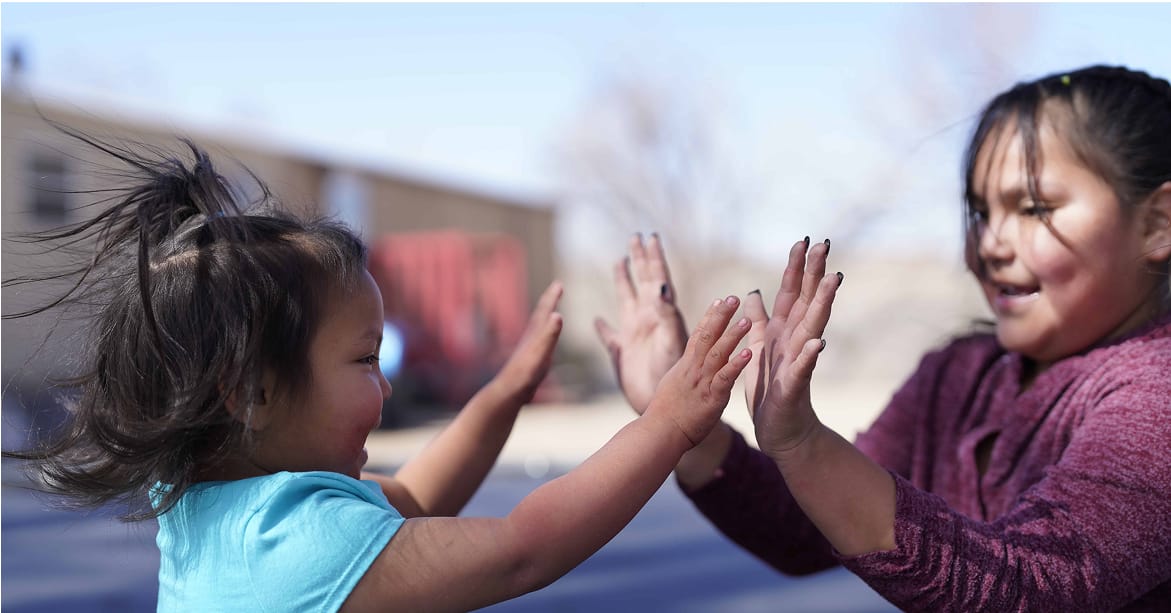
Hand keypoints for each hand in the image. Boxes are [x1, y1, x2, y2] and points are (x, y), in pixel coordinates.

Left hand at [493, 281, 563, 403]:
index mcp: (535, 334)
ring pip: (539, 327)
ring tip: (551, 310)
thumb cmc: (524, 374)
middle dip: (550, 300)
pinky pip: (540, 340)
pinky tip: (544, 340)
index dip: (553, 297)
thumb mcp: (540, 353)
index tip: (559, 283)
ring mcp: (530, 348)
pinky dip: (544, 334)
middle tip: (557, 287)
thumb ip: (548, 335)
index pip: (546, 310)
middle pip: (541, 314)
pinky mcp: (530, 359)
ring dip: (546, 316)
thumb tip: (557, 314)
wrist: (508, 392)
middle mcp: (531, 337)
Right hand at [595, 233, 688, 413]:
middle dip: (639, 259)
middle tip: (636, 237)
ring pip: (626, 300)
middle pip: (642, 282)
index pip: (657, 278)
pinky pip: (610, 336)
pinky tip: (598, 321)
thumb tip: (660, 285)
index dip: (654, 257)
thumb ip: (665, 314)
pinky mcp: (622, 353)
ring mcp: (634, 335)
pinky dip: (603, 328)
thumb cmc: (671, 375)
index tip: (650, 236)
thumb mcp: (670, 340)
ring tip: (619, 262)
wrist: (664, 406)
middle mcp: (647, 320)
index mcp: (660, 314)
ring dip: (623, 281)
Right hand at [645, 296, 751, 446]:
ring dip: (733, 335)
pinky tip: (749, 354)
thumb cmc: (664, 414)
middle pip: (708, 336)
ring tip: (748, 320)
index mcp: (685, 365)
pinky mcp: (711, 398)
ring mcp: (702, 382)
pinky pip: (725, 378)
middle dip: (721, 315)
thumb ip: (683, 373)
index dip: (710, 316)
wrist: (659, 433)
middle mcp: (693, 369)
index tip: (720, 300)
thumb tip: (687, 366)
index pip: (698, 335)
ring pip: (718, 353)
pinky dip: (736, 365)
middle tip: (734, 298)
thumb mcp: (672, 386)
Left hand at [748, 238, 840, 457]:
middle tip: (825, 245)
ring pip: (812, 327)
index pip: (791, 292)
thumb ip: (759, 320)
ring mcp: (798, 361)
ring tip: (833, 281)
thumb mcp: (758, 347)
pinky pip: (804, 368)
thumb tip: (754, 293)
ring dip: (822, 304)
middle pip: (807, 301)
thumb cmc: (769, 388)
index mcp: (782, 330)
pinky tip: (820, 342)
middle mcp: (795, 340)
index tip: (803, 240)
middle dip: (814, 273)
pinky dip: (811, 355)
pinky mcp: (795, 386)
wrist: (780, 428)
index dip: (796, 267)